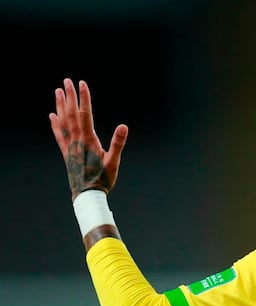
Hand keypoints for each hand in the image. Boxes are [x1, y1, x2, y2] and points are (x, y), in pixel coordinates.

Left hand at [49, 79, 128, 200]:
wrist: (87, 195)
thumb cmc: (103, 179)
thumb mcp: (114, 161)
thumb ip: (118, 143)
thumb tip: (123, 126)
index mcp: (88, 140)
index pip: (85, 113)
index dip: (84, 97)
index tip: (82, 83)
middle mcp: (76, 140)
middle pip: (71, 113)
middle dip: (70, 96)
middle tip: (67, 81)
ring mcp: (69, 146)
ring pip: (63, 121)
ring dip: (60, 105)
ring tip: (58, 92)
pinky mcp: (66, 152)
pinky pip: (59, 135)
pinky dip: (55, 124)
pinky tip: (52, 116)